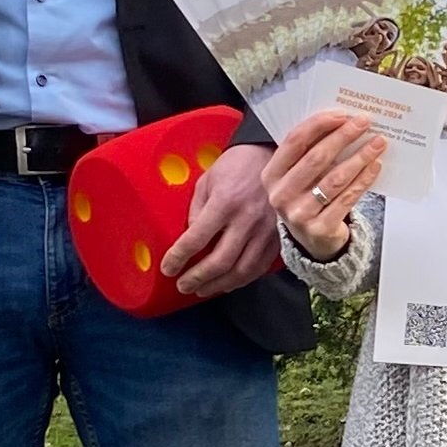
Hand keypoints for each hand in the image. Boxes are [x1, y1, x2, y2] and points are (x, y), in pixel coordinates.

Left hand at [161, 141, 281, 296]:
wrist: (273, 157)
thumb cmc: (237, 166)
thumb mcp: (208, 181)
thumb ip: (197, 211)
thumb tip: (191, 239)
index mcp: (225, 203)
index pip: (196, 239)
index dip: (178, 257)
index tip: (168, 268)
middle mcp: (247, 220)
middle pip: (219, 261)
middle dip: (197, 278)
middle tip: (183, 285)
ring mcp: (266, 232)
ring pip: (241, 271)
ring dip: (218, 285)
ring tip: (202, 289)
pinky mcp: (278, 238)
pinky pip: (259, 267)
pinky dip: (241, 280)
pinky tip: (227, 283)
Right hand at [262, 110, 387, 261]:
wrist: (313, 240)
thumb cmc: (307, 197)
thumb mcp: (298, 176)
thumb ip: (310, 152)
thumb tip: (342, 121)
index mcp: (271, 175)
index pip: (294, 142)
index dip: (319, 125)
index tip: (342, 114)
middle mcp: (281, 195)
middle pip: (316, 158)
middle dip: (343, 136)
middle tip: (364, 122)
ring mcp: (299, 214)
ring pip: (335, 178)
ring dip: (360, 157)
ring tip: (378, 142)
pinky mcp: (320, 229)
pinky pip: (347, 198)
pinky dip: (364, 179)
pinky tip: (375, 166)